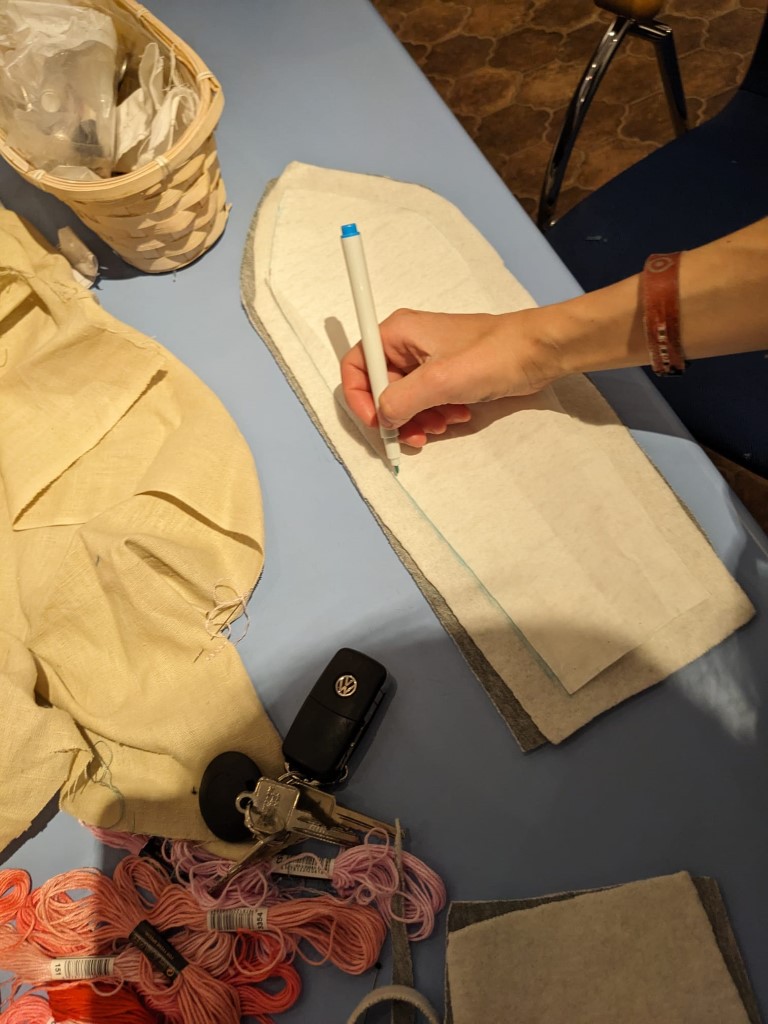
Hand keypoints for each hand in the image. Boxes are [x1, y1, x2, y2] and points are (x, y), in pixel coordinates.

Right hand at [340, 308, 559, 446]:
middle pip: (379, 388)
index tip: (376, 422)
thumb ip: (400, 401)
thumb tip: (383, 418)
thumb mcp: (438, 381)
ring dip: (418, 419)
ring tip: (443, 424)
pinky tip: (457, 415)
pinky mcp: (445, 375)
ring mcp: (427, 361)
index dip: (359, 397)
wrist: (537, 353)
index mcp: (397, 333)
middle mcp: (407, 345)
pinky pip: (425, 402)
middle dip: (395, 415)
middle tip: (414, 435)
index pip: (356, 365)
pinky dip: (435, 415)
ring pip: (403, 400)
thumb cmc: (493, 354)